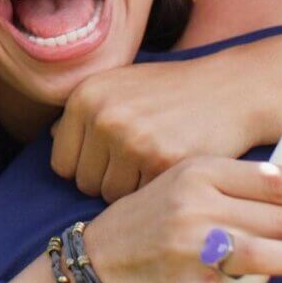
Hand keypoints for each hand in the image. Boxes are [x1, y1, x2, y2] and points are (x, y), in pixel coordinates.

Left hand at [50, 53, 271, 201]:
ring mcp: (132, 138)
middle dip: (108, 179)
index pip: (62, 161)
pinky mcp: (161, 161)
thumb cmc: (174, 90)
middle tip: (140, 159)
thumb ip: (86, 110)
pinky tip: (171, 167)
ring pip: (109, 196)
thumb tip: (50, 136)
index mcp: (85, 95)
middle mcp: (103, 115)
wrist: (231, 88)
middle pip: (83, 182)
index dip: (88, 165)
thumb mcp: (123, 84)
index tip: (114, 157)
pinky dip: (155, 191)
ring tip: (156, 161)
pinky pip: (140, 198)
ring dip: (131, 189)